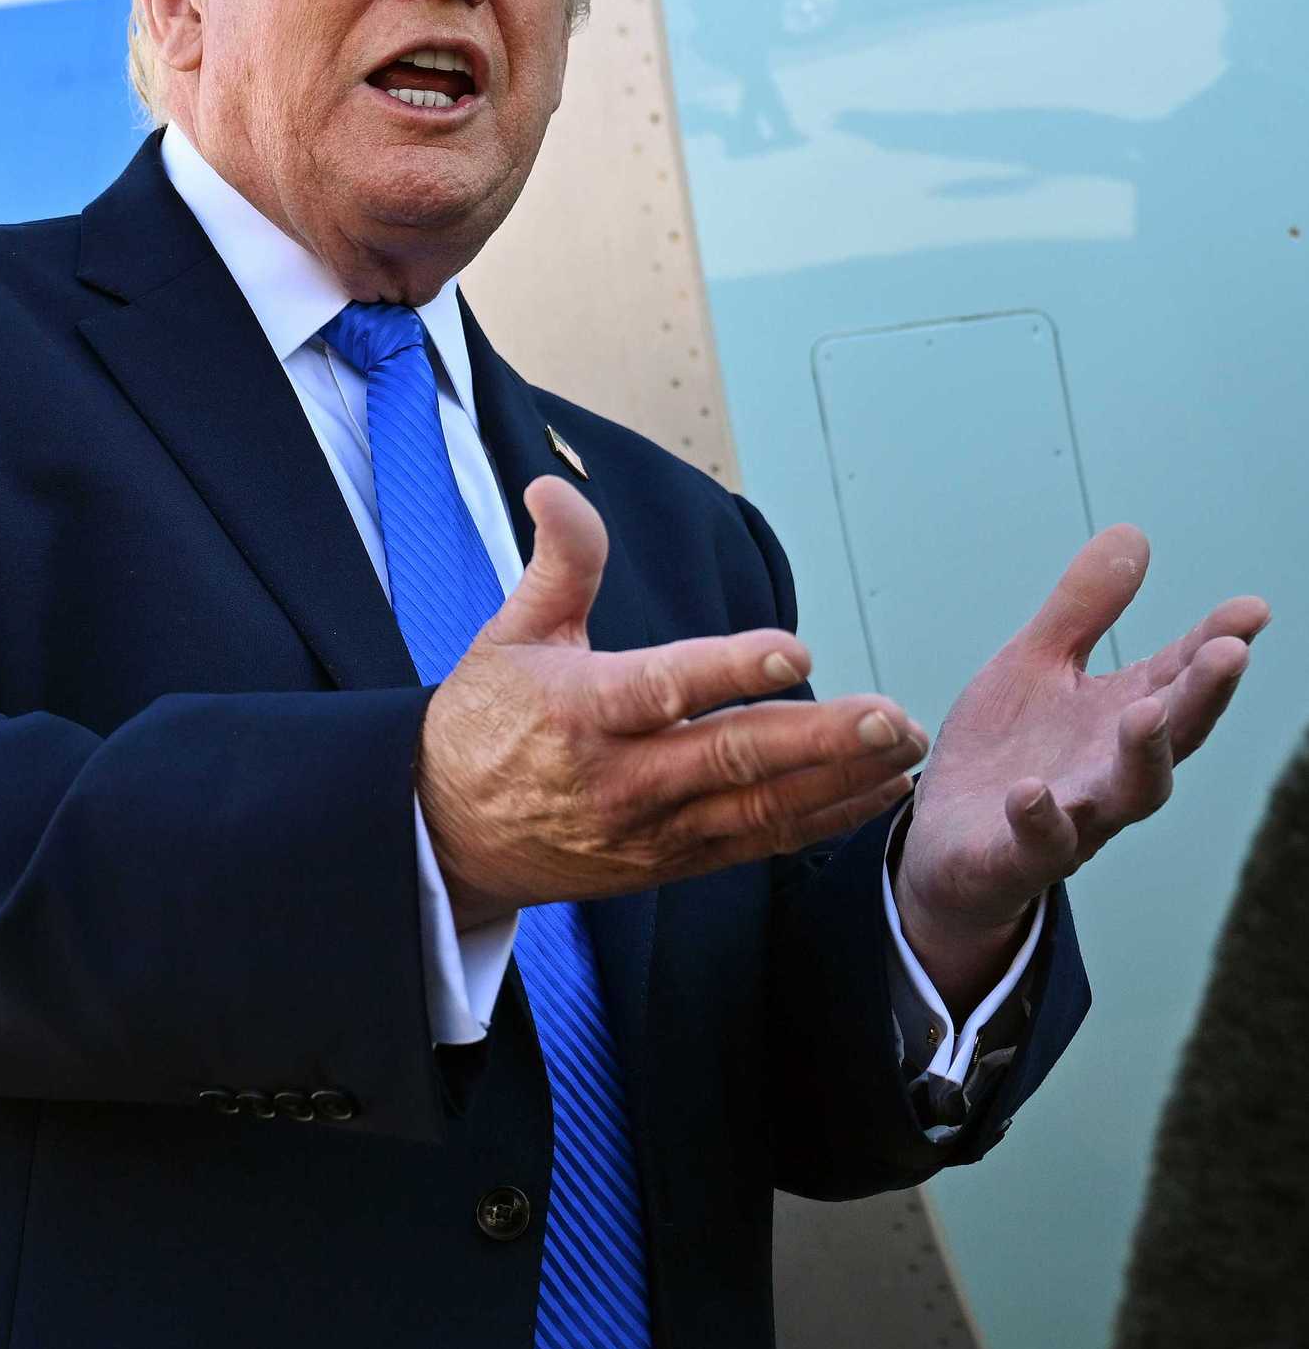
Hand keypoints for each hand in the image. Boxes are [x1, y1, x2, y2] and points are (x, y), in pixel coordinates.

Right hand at [418, 476, 927, 928]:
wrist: (445, 836)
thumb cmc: (485, 722)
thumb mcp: (509, 633)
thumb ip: (559, 563)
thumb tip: (553, 485)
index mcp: (581, 711)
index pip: (666, 688)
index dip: (732, 670)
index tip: (797, 649)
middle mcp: (621, 779)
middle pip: (732, 759)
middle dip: (821, 740)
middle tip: (892, 718)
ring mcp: (651, 830)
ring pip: (758, 810)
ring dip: (839, 782)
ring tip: (903, 750)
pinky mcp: (670, 863)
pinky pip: (756, 843)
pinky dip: (821, 820)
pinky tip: (874, 792)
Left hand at [896, 523, 1270, 972]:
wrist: (944, 845)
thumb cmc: (1005, 752)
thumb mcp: (1036, 664)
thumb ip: (1083, 610)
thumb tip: (1133, 532)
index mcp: (1118, 717)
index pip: (1178, 676)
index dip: (1215, 644)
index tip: (1251, 609)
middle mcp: (1109, 768)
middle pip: (1172, 734)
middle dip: (1203, 695)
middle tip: (1230, 652)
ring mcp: (1072, 816)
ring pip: (1127, 795)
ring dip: (1141, 755)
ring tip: (1146, 712)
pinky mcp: (1017, 856)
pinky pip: (1038, 844)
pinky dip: (1040, 818)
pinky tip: (1030, 792)